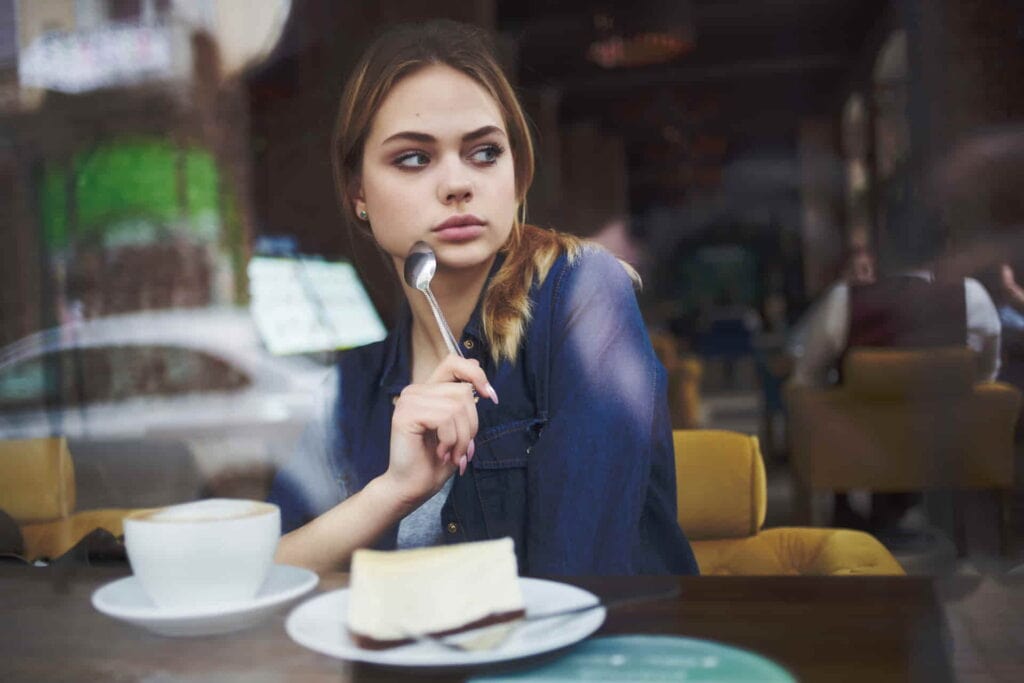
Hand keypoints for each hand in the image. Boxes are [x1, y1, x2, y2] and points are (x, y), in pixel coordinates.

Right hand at [382, 355, 497, 508]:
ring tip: (452, 453)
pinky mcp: (406, 414)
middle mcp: (416, 390)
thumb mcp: (459, 428)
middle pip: (462, 392)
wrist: (413, 487)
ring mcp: (409, 400)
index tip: (489, 397)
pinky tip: (441, 452)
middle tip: (462, 448)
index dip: (477, 375)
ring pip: (456, 406)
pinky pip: (445, 418)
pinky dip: (451, 439)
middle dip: (471, 424)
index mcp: (428, 390)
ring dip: (461, 437)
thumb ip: (465, 404)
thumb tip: (483, 381)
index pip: (455, 362)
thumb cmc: (436, 460)